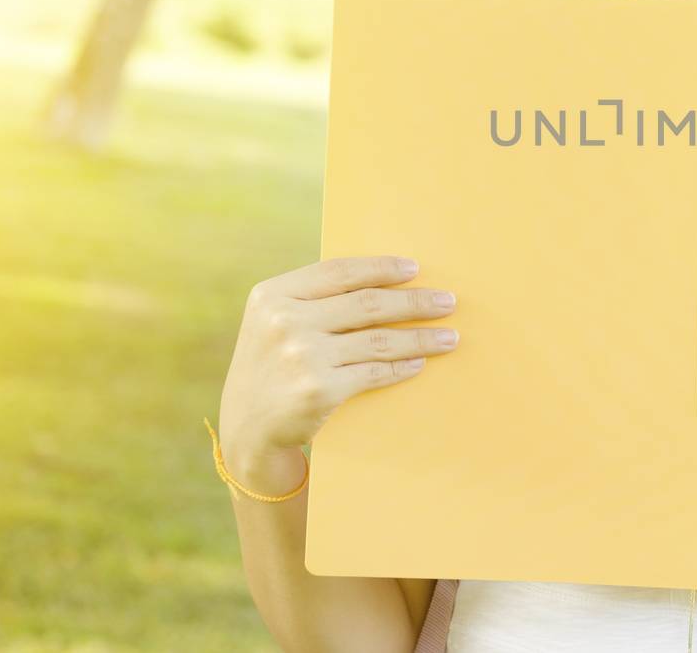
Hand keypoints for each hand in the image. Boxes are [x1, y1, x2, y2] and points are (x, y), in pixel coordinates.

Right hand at [217, 256, 459, 466]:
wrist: (247, 429)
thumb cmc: (272, 366)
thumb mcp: (274, 321)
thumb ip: (313, 299)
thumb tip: (384, 277)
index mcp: (273, 294)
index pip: (339, 271)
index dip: (381, 268)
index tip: (415, 268)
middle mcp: (284, 321)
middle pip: (367, 304)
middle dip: (414, 301)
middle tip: (448, 301)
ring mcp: (301, 357)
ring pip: (378, 340)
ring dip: (421, 338)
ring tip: (450, 337)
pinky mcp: (319, 390)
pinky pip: (374, 372)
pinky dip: (402, 366)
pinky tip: (421, 362)